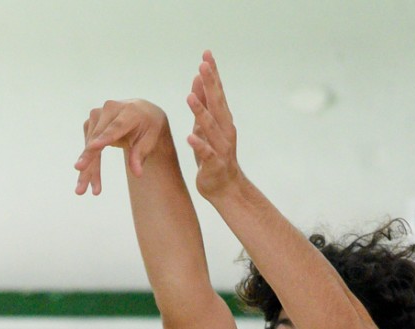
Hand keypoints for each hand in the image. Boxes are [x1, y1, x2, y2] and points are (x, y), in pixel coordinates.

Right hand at [74, 99, 171, 195]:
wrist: (141, 112)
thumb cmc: (148, 127)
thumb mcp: (150, 140)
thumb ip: (140, 154)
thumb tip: (137, 173)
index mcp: (129, 111)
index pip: (115, 128)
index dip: (103, 138)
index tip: (92, 147)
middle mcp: (110, 109)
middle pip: (97, 139)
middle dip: (89, 160)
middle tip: (80, 178)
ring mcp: (97, 115)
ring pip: (89, 145)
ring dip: (86, 169)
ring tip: (81, 190)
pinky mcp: (91, 123)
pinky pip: (88, 147)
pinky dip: (88, 164)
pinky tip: (89, 181)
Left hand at [185, 50, 242, 200]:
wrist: (225, 187)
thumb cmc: (214, 155)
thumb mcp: (205, 127)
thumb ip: (202, 104)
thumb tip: (197, 79)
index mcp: (222, 119)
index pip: (217, 92)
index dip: (213, 74)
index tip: (206, 54)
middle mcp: (225, 129)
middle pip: (217, 103)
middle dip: (210, 84)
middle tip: (203, 64)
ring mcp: (221, 146)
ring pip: (210, 127)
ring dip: (200, 112)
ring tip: (190, 97)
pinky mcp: (214, 163)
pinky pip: (206, 153)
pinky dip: (198, 145)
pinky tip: (189, 137)